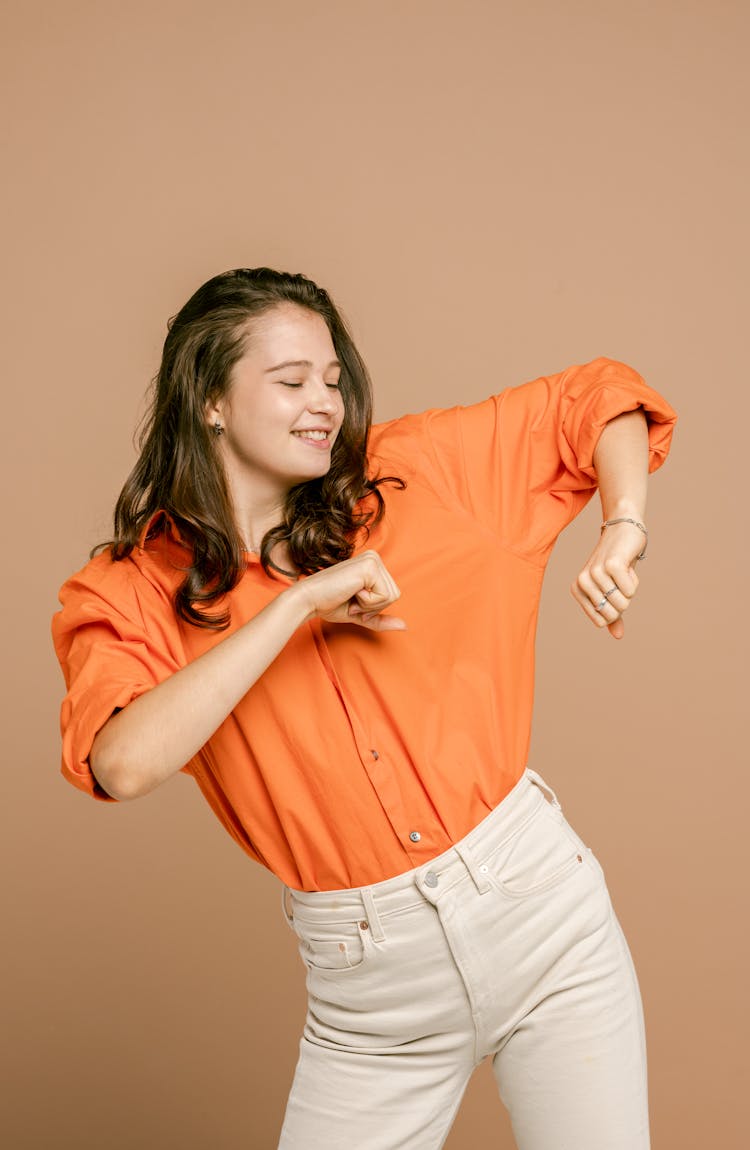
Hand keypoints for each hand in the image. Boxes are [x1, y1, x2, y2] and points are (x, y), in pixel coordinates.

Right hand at [293, 550, 406, 631]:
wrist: (309, 600)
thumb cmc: (330, 604)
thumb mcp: (361, 614)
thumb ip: (380, 618)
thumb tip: (405, 626)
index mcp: (373, 564)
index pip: (392, 594)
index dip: (373, 606)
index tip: (353, 601)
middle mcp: (375, 557)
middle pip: (394, 594)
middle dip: (373, 606)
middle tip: (351, 599)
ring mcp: (373, 560)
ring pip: (391, 596)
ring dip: (369, 604)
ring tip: (350, 596)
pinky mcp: (370, 567)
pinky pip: (383, 596)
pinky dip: (367, 602)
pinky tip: (351, 592)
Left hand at [570, 520, 644, 638]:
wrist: (623, 530)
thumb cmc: (617, 564)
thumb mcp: (613, 590)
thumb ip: (613, 613)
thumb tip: (618, 636)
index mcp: (578, 590)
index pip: (602, 621)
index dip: (615, 610)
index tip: (613, 590)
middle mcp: (582, 582)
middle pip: (612, 613)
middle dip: (624, 600)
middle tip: (620, 580)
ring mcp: (594, 573)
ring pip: (622, 603)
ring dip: (630, 589)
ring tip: (623, 571)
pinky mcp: (610, 565)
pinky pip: (630, 590)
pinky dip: (634, 580)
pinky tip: (627, 564)